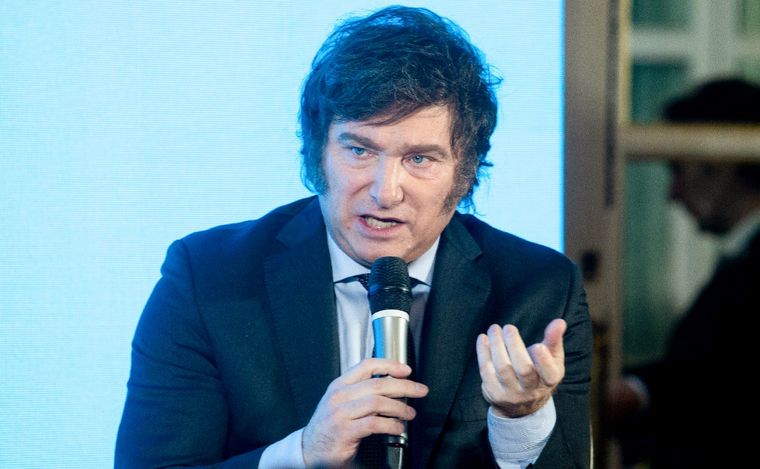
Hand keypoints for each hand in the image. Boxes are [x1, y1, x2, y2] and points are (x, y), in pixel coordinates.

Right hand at [302, 358, 428, 467]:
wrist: (309, 450)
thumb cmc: (329, 427)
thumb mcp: (342, 403)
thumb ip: (362, 393)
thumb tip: (393, 386)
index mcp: (340, 385)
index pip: (366, 366)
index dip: (389, 365)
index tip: (406, 370)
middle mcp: (339, 396)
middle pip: (378, 383)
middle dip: (404, 386)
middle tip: (420, 391)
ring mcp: (340, 413)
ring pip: (378, 402)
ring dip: (400, 408)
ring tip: (410, 414)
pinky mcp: (344, 431)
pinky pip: (374, 423)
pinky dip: (391, 424)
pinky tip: (398, 428)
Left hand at [476, 318, 565, 417]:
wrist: (520, 405)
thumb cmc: (539, 373)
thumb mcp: (551, 360)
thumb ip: (554, 340)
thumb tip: (559, 322)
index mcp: (549, 381)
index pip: (549, 374)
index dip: (544, 361)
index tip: (538, 346)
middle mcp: (531, 391)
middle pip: (524, 369)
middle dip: (515, 346)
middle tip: (509, 327)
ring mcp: (511, 394)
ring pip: (503, 369)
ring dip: (496, 346)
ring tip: (494, 328)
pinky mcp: (494, 393)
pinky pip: (486, 371)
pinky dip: (483, 352)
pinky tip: (483, 338)